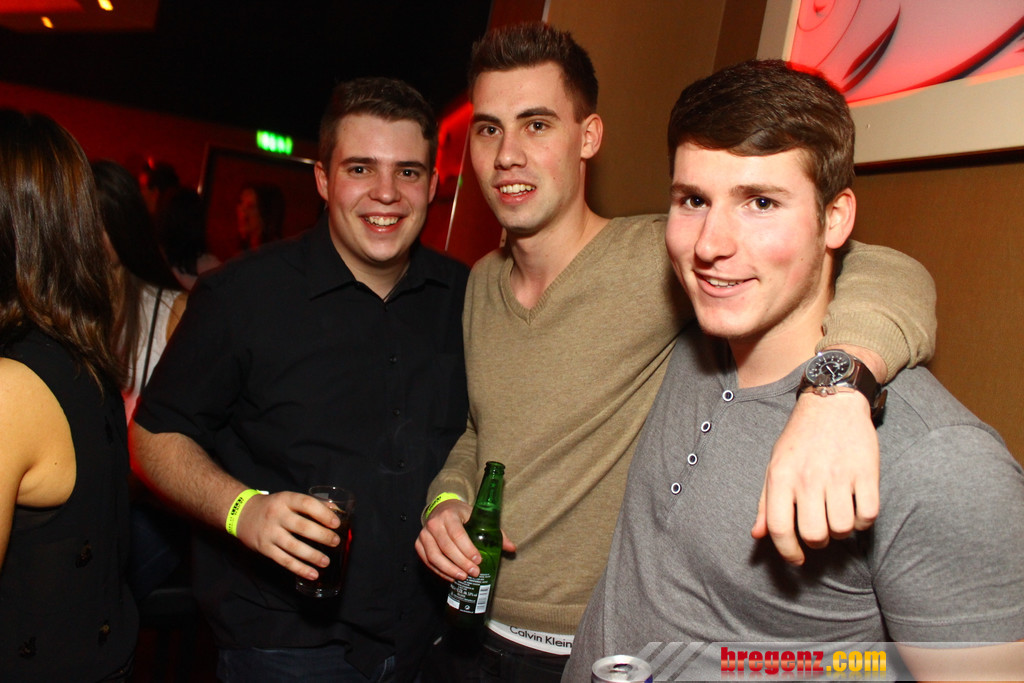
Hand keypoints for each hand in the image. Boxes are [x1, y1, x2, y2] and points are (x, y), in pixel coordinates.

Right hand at [234, 491, 341, 580]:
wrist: (241, 513)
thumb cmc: (274, 506)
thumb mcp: (289, 499)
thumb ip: (312, 504)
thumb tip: (337, 511)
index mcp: (285, 499)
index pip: (306, 504)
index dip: (323, 514)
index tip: (336, 523)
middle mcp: (276, 515)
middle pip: (302, 527)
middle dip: (322, 535)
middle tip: (336, 542)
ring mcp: (269, 533)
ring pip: (293, 546)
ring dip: (312, 556)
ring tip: (326, 562)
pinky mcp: (264, 548)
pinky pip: (284, 560)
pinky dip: (299, 569)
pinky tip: (312, 574)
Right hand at [415, 499, 515, 581]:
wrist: (442, 509)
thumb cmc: (462, 515)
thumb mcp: (478, 517)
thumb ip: (495, 533)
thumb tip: (511, 548)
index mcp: (450, 515)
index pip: (458, 534)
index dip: (468, 549)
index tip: (479, 560)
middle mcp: (434, 523)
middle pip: (446, 547)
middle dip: (461, 562)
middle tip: (474, 572)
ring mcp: (424, 534)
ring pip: (434, 556)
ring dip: (449, 570)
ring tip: (463, 577)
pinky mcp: (419, 544)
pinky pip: (428, 561)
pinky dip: (439, 571)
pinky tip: (451, 577)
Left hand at [751, 390, 878, 564]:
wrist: (832, 402)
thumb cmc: (799, 438)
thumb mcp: (774, 465)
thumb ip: (765, 502)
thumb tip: (758, 535)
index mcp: (781, 476)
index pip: (780, 528)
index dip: (788, 552)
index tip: (796, 559)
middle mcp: (808, 477)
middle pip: (814, 535)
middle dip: (818, 541)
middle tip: (820, 530)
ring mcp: (838, 475)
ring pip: (842, 529)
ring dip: (841, 530)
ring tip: (838, 514)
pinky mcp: (866, 472)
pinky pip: (868, 515)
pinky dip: (864, 521)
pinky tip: (857, 508)